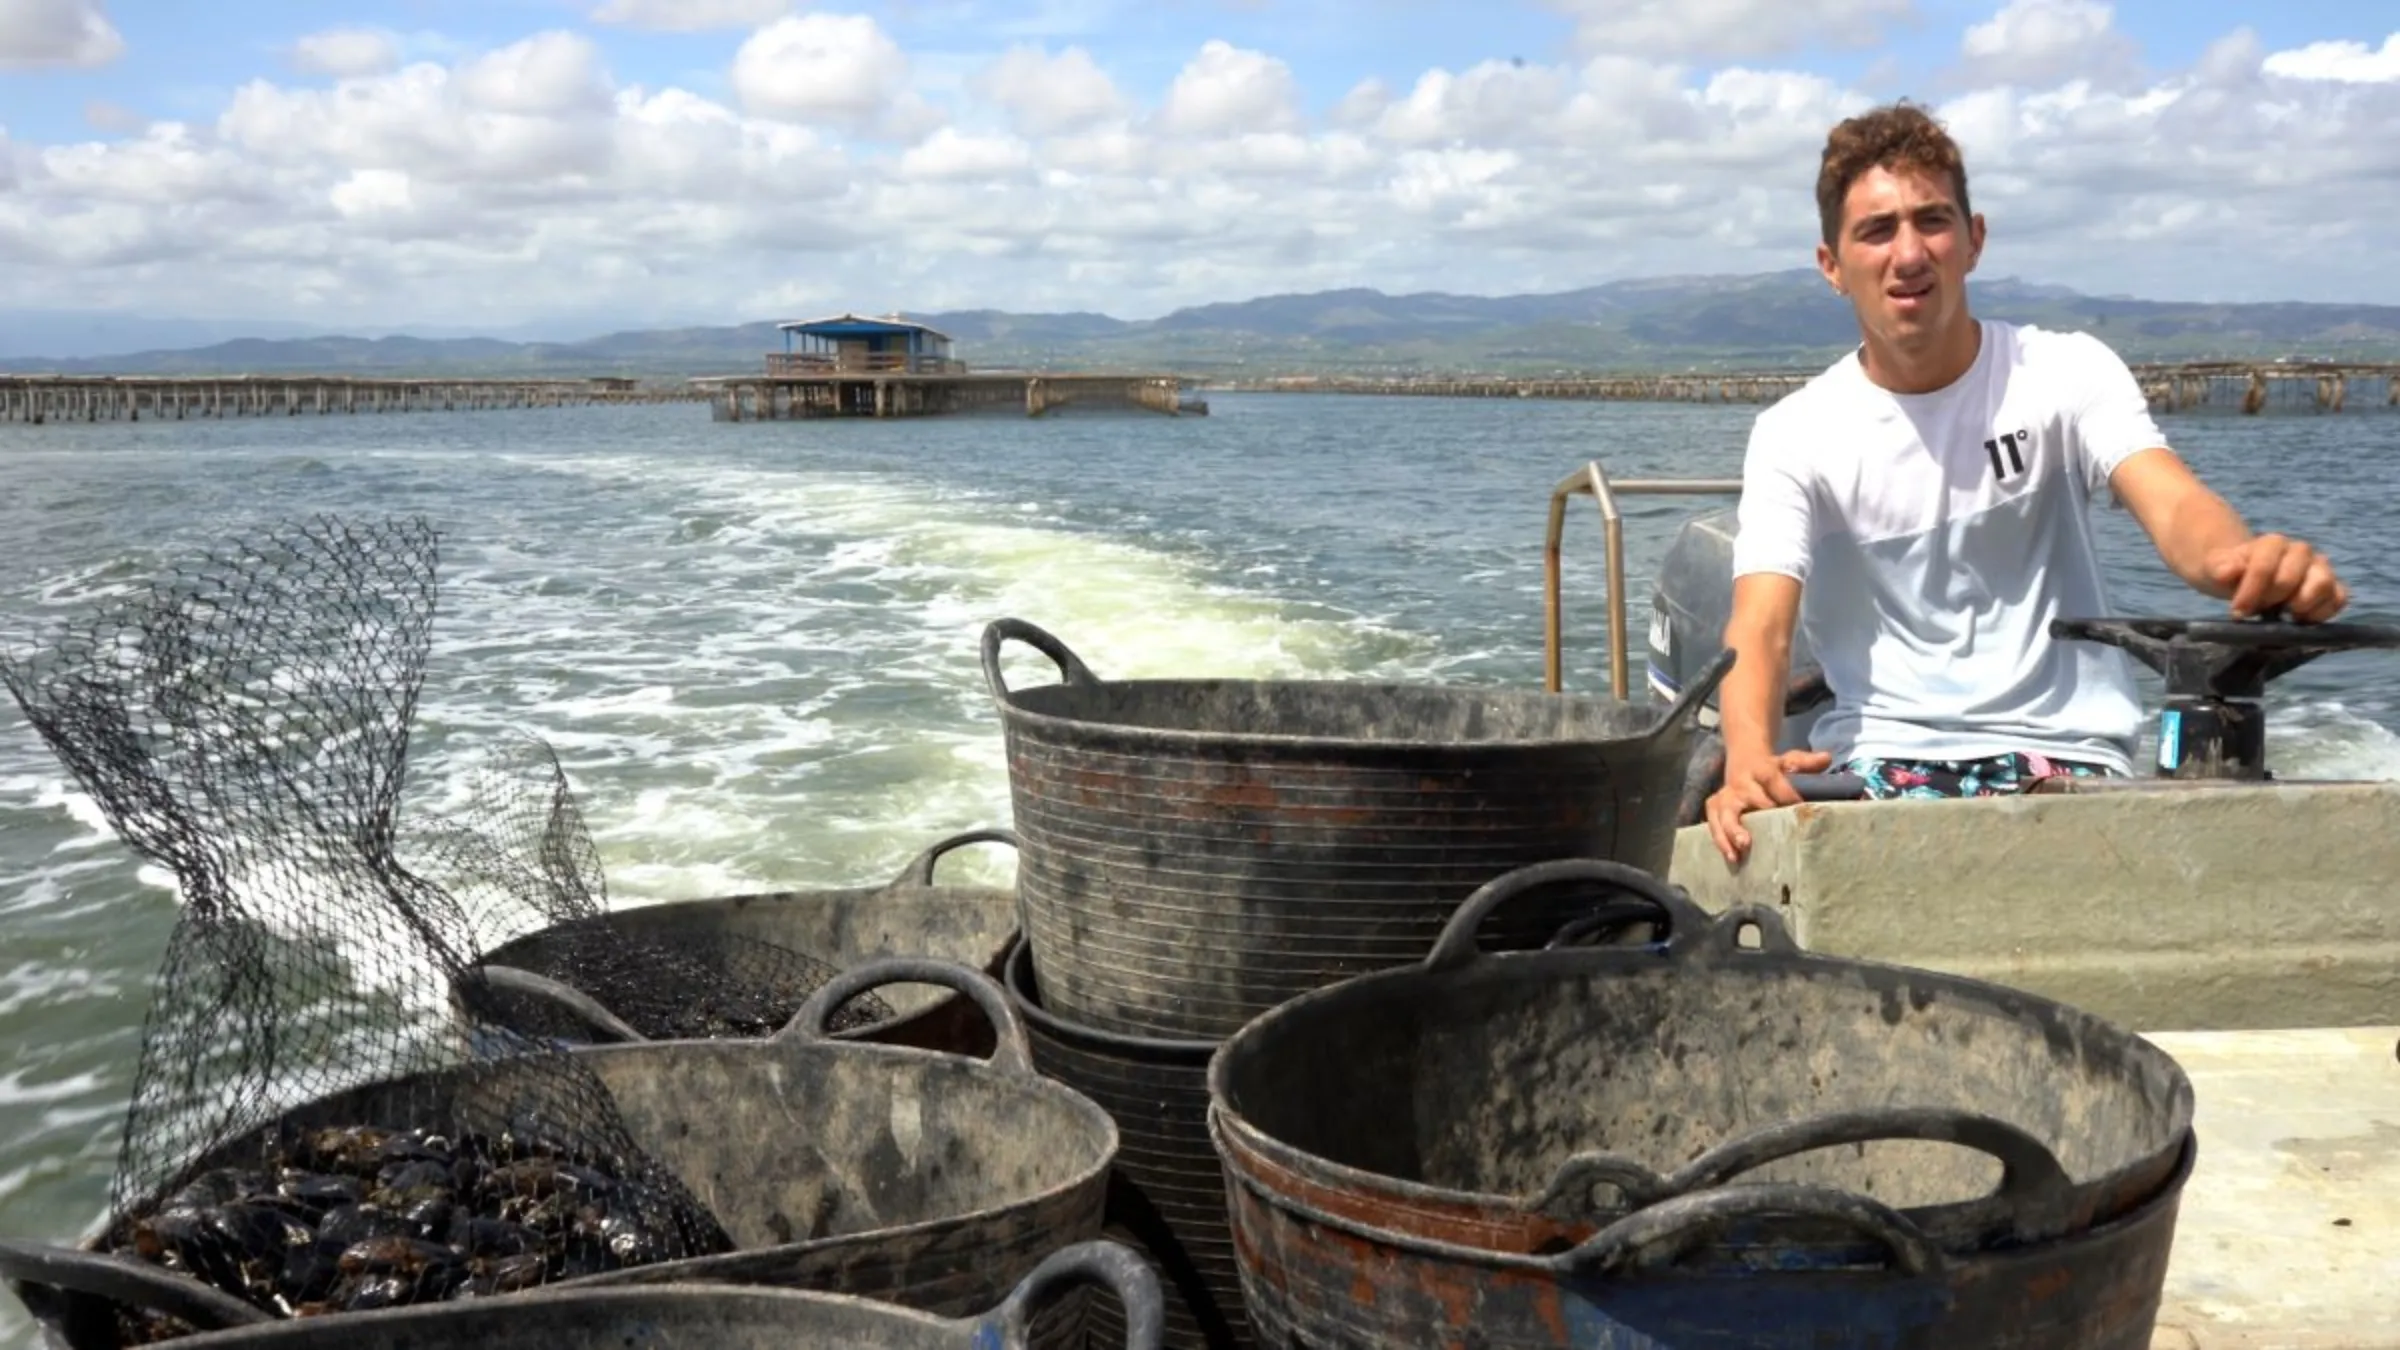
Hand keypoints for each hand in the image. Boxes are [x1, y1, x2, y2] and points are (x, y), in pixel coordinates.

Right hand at [1705, 747, 1833, 867]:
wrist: (1743, 760)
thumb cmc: (1771, 768)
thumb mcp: (1788, 760)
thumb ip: (1806, 763)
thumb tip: (1827, 758)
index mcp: (1760, 769)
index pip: (1770, 779)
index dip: (1783, 793)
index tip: (1796, 807)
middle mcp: (1740, 783)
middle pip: (1742, 798)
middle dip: (1749, 817)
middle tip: (1750, 840)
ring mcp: (1725, 796)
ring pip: (1722, 814)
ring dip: (1728, 833)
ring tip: (1736, 853)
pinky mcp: (1715, 807)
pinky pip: (1713, 822)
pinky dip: (1719, 839)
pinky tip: (1731, 857)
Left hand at [2203, 534, 2346, 622]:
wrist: (2245, 576)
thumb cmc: (2232, 573)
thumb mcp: (2216, 569)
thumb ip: (2220, 567)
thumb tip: (2229, 571)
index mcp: (2273, 543)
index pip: (2264, 568)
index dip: (2250, 592)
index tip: (2237, 612)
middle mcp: (2302, 552)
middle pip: (2291, 579)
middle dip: (2271, 600)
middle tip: (2258, 611)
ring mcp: (2320, 568)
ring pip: (2323, 585)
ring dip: (2302, 606)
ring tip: (2284, 615)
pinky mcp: (2332, 587)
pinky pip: (2339, 599)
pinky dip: (2324, 613)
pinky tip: (2302, 620)